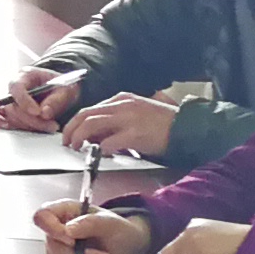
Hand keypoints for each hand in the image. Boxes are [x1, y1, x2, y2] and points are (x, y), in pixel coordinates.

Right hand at [0, 66, 79, 131]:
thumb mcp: (65, 89)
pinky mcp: (11, 112)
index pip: (16, 87)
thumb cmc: (61, 87)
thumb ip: (56, 100)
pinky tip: (28, 128)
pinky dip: (13, 125)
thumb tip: (44, 113)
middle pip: (13, 106)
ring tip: (50, 126)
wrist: (60, 92)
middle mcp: (14, 88)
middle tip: (51, 124)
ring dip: (30, 125)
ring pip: (11, 116)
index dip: (24, 101)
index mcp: (26, 75)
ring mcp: (11, 101)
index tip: (38, 112)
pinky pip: (4, 120)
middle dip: (32, 119)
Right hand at [37, 202, 152, 253]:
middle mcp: (59, 229)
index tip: (71, 239)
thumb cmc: (120, 230)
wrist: (130, 249)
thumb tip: (67, 229)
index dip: (51, 228)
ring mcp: (60, 249)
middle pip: (51, 244)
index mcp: (66, 211)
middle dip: (77, 253)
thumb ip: (89, 223)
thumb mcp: (111, 223)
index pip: (42, 216)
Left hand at [62, 93, 181, 159]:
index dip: (76, 123)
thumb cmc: (162, 125)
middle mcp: (122, 105)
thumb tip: (93, 136)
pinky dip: (100, 149)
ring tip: (77, 148)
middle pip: (85, 115)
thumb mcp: (135, 115)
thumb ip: (115, 121)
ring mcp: (128, 118)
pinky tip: (101, 154)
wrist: (187, 128)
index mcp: (122, 99)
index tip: (71, 134)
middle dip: (70, 129)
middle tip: (67, 142)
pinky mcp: (135, 134)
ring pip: (91, 124)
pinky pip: (109, 142)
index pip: (90, 109)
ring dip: (79, 138)